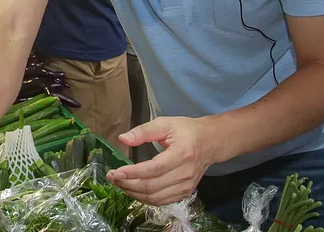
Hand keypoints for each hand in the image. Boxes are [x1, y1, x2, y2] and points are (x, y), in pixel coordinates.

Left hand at [108, 116, 229, 205]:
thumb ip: (143, 131)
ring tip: (120, 184)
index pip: (154, 169)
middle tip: (113, 178)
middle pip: (152, 186)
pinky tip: (134, 190)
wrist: (210, 142)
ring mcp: (187, 186)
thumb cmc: (187, 131)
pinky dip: (145, 198)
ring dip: (134, 193)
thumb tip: (123, 139)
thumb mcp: (165, 123)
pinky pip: (161, 201)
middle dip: (128, 184)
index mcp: (182, 154)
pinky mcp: (185, 193)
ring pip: (155, 198)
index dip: (133, 173)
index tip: (115, 171)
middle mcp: (185, 173)